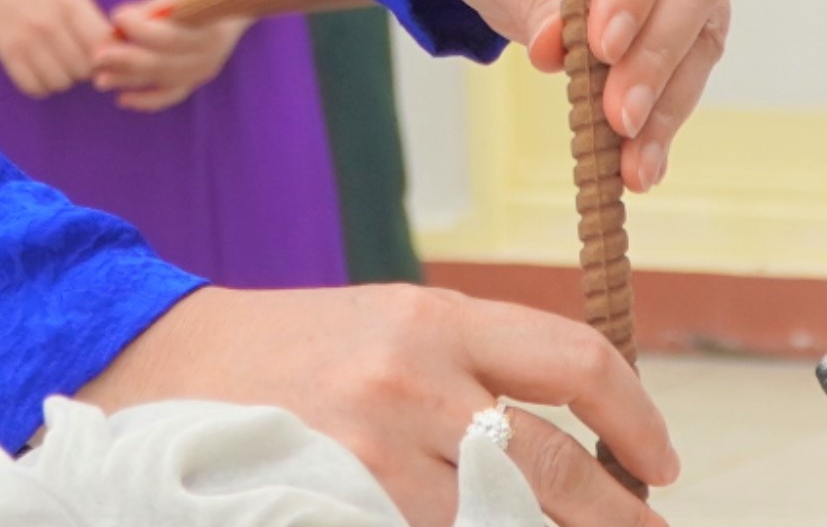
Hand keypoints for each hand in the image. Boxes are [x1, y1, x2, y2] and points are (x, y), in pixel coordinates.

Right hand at [0, 0, 111, 98]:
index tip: (104, 46)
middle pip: (83, 67)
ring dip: (66, 76)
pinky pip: (34, 87)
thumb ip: (88, 12)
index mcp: (68, 2)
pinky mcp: (7, 55)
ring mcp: (26, 42)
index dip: (108, 49)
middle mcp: (48, 25)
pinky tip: (44, 69)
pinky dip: (43, 84)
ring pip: (61, 82)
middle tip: (82, 54)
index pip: (101, 44)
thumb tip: (111, 43)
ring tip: (62, 61)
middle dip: (88, 65)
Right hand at [79, 283, 676, 526]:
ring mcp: (369, 454)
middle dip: (616, 512)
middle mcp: (411, 382)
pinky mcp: (333, 505)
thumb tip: (574, 428)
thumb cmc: (295, 350)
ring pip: (497, 519)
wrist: (165, 366)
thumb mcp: (395, 324)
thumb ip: (480, 366)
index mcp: (437, 319)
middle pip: (551, 464)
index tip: (661, 458)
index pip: (575, 364)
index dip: (636, 417)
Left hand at [97, 0, 263, 113]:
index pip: (167, 34)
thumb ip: (156, 7)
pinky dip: (146, 100)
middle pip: (159, 62)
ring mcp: (202, 70)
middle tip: (96, 56)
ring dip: (128, 81)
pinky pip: (170, 95)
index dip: (139, 27)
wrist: (240, 3)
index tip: (116, 14)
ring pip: (160, 80)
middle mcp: (207, 54)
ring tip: (100, 80)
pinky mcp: (196, 79)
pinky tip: (122, 99)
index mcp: (207, 27)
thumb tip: (120, 20)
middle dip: (124, 60)